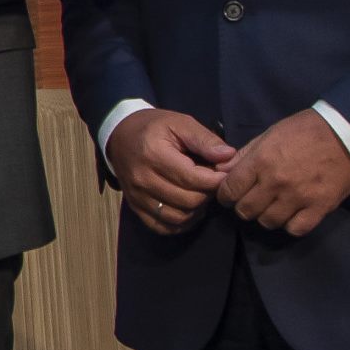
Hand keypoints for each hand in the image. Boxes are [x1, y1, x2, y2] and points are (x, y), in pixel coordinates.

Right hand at [107, 109, 233, 233]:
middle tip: (212, 183)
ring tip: (201, 194)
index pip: (194, 179)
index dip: (216, 180)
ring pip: (178, 217)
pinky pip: (162, 227)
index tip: (225, 173)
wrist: (120, 136)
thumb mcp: (180, 123)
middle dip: (208, 194)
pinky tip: (188, 209)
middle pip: (188, 201)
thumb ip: (205, 139)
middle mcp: (143, 179)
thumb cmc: (154, 127)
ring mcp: (137, 196)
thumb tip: (229, 157)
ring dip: (197, 210)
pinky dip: (180, 223)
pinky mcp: (135, 207)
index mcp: (154, 155)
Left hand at [216, 110, 349, 236]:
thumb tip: (220, 171)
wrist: (346, 133)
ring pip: (268, 222)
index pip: (229, 190)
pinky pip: (296, 229)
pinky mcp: (321, 207)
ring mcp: (299, 197)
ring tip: (271, 207)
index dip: (225, 195)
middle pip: (246, 210)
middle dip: (243, 207)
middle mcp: (276, 182)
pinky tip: (292, 215)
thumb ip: (244, 156)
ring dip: (266, 217)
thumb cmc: (304, 130)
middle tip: (250, 202)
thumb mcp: (268, 135)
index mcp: (261, 161)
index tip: (229, 195)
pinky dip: (290, 225)